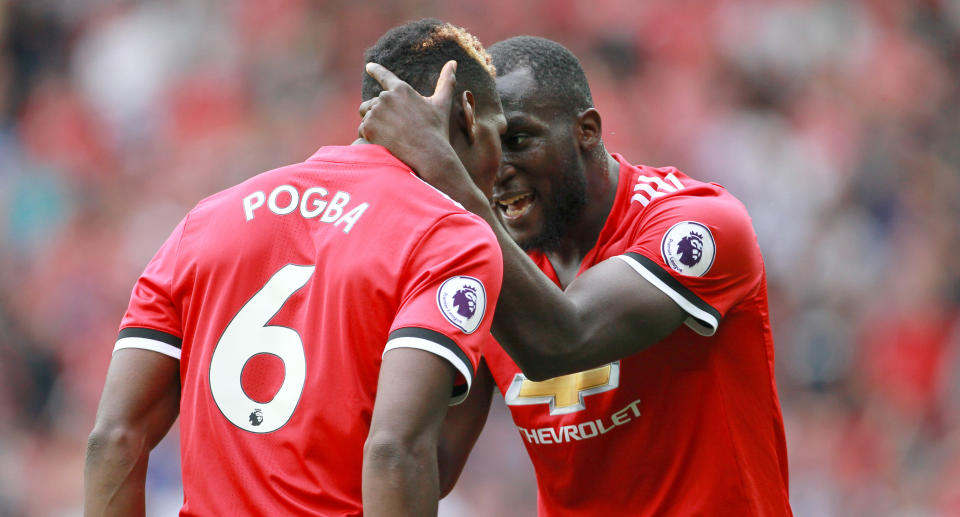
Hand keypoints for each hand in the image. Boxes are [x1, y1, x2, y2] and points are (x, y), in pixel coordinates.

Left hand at [359, 61, 459, 177]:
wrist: (429, 155)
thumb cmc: (436, 130)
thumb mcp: (442, 104)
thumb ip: (446, 82)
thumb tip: (453, 62)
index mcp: (401, 89)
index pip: (384, 75)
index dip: (375, 70)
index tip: (369, 66)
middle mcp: (385, 97)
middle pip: (372, 102)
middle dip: (379, 113)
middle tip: (394, 129)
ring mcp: (375, 112)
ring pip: (366, 116)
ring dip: (373, 124)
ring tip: (389, 136)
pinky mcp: (368, 128)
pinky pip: (362, 130)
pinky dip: (369, 137)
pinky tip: (383, 143)